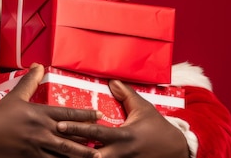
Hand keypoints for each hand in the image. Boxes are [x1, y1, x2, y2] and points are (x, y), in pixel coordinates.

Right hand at [0, 64, 101, 157]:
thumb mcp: (15, 96)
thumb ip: (29, 81)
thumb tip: (38, 65)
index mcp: (39, 113)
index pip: (67, 113)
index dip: (84, 115)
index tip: (99, 116)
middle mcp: (41, 130)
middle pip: (70, 136)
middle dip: (87, 140)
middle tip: (104, 142)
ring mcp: (37, 146)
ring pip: (63, 153)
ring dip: (80, 155)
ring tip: (95, 157)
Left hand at [56, 80, 188, 157]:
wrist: (176, 152)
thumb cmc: (158, 129)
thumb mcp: (143, 108)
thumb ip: (126, 94)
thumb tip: (111, 81)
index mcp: (123, 137)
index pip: (95, 133)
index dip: (77, 128)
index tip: (60, 125)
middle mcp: (120, 154)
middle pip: (90, 156)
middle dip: (73, 152)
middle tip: (54, 144)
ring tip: (60, 153)